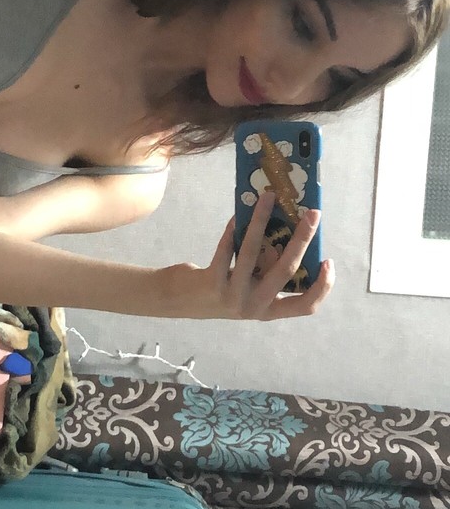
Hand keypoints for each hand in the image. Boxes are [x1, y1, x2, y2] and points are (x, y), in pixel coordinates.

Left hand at [167, 192, 333, 321]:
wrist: (180, 301)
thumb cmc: (223, 288)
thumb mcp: (250, 287)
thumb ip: (268, 271)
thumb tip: (287, 233)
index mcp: (269, 310)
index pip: (305, 306)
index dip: (322, 287)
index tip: (328, 261)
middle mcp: (254, 307)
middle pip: (286, 271)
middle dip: (302, 239)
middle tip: (313, 214)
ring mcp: (233, 296)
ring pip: (254, 252)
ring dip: (263, 220)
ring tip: (269, 198)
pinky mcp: (212, 283)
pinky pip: (227, 250)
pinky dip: (233, 230)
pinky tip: (238, 215)